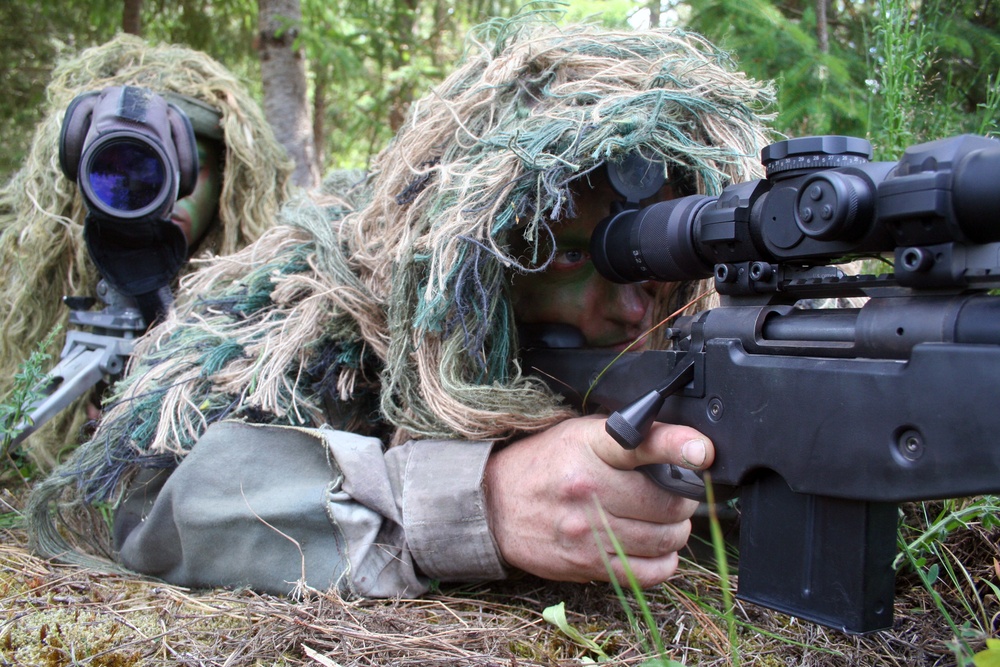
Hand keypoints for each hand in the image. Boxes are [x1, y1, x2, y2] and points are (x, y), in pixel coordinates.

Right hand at [483, 415, 712, 586]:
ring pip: (665, 539)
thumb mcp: (579, 434)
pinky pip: (649, 572)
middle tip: (679, 494)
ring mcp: (588, 531)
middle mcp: (589, 489)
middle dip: (684, 499)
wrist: (493, 505)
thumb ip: (626, 437)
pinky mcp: (587, 565)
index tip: (703, 453)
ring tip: (666, 521)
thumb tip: (681, 445)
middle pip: (668, 502)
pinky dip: (665, 562)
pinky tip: (657, 549)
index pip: (642, 444)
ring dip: (676, 530)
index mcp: (589, 448)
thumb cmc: (543, 465)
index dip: (679, 446)